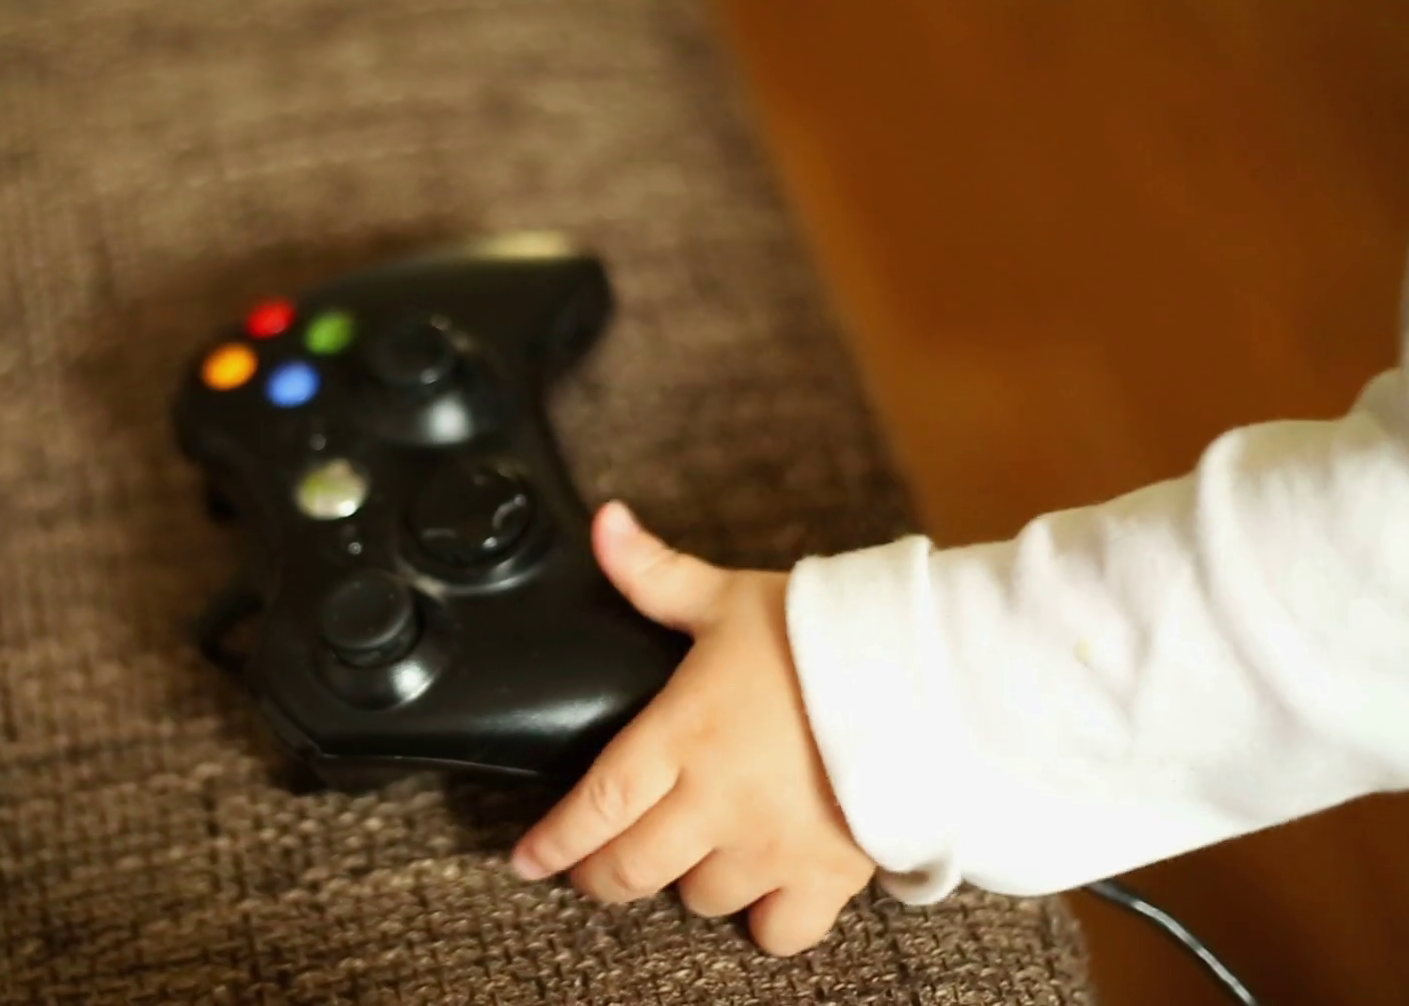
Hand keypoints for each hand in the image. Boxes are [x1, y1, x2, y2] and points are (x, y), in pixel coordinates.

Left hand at [509, 501, 875, 954]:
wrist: (931, 676)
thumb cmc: (826, 634)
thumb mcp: (729, 598)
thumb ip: (656, 574)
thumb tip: (603, 525)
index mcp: (682, 734)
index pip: (594, 805)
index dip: (553, 843)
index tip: (525, 862)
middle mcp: (716, 802)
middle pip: (631, 868)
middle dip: (603, 874)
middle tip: (595, 868)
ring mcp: (771, 847)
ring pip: (700, 898)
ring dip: (686, 882)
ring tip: (690, 855)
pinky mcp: (827, 876)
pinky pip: (777, 931)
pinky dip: (763, 921)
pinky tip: (760, 892)